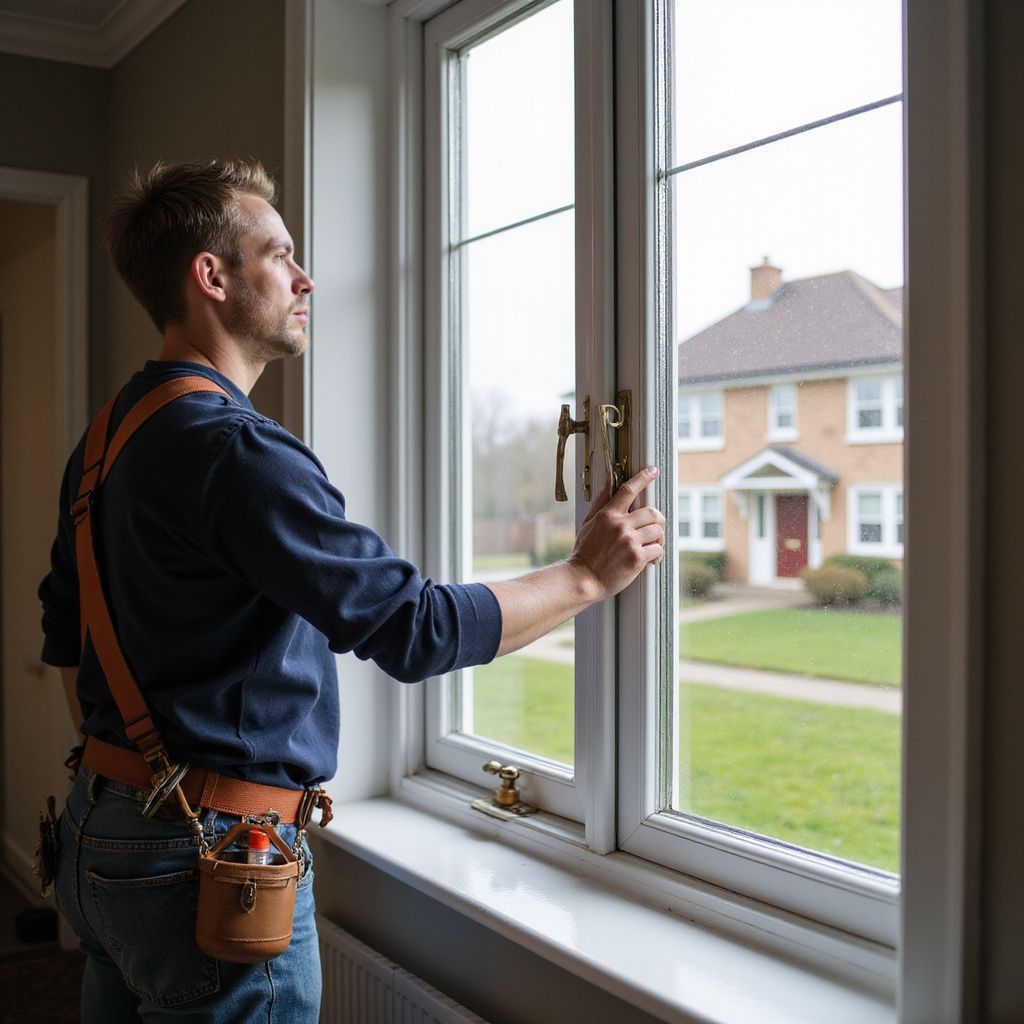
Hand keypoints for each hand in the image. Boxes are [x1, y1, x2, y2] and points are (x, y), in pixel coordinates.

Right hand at [568, 467, 665, 600]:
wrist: (584, 579)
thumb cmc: (585, 552)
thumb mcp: (588, 523)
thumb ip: (601, 504)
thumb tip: (608, 485)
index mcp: (608, 515)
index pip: (628, 490)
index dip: (643, 478)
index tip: (653, 470)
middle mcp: (620, 525)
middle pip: (652, 512)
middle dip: (658, 520)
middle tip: (655, 528)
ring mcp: (629, 541)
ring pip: (658, 531)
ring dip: (659, 539)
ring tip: (652, 547)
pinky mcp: (637, 558)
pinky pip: (658, 550)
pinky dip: (658, 555)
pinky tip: (651, 560)